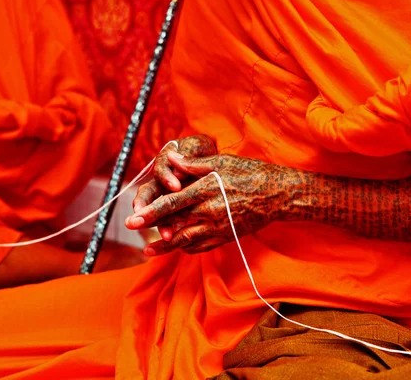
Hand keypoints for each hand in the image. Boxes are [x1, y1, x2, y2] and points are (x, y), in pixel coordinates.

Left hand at [125, 154, 297, 254]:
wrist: (279, 194)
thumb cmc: (251, 173)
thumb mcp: (223, 162)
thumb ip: (194, 164)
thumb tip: (171, 159)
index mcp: (207, 190)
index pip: (172, 203)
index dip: (150, 212)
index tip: (132, 219)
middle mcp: (211, 211)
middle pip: (175, 223)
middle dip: (152, 228)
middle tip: (132, 230)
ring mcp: (219, 227)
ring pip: (186, 240)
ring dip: (166, 246)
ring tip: (148, 250)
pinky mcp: (227, 236)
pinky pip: (203, 246)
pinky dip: (187, 247)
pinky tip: (177, 247)